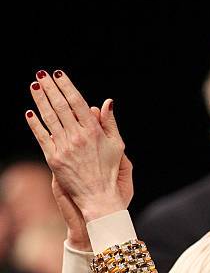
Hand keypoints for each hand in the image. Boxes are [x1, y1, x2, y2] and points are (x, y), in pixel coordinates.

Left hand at [26, 70, 128, 222]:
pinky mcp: (54, 159)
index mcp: (94, 131)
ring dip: (40, 100)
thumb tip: (107, 102)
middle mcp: (78, 137)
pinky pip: (42, 137)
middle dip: (50, 88)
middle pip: (60, 106)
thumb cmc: (110, 172)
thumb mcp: (117, 146)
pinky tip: (30, 113)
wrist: (98, 197)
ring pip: (49, 118)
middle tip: (41, 75)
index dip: (67, 87)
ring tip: (35, 87)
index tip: (59, 75)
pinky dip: (35, 124)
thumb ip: (109, 123)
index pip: (77, 102)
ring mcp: (64, 148)